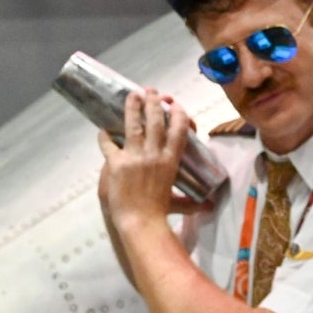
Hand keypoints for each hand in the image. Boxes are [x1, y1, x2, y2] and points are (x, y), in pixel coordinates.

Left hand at [96, 90, 212, 231]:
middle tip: (152, 90)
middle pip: (155, 121)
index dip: (178, 114)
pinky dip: (104, 137)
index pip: (179, 130)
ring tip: (132, 95)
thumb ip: (192, 203)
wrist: (140, 222)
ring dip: (133, 107)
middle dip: (154, 102)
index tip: (176, 106)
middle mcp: (154, 154)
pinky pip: (109, 145)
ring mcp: (134, 157)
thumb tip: (210, 207)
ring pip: (133, 125)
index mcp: (171, 161)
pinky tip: (103, 130)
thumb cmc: (160, 214)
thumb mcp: (179, 204)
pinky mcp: (116, 164)